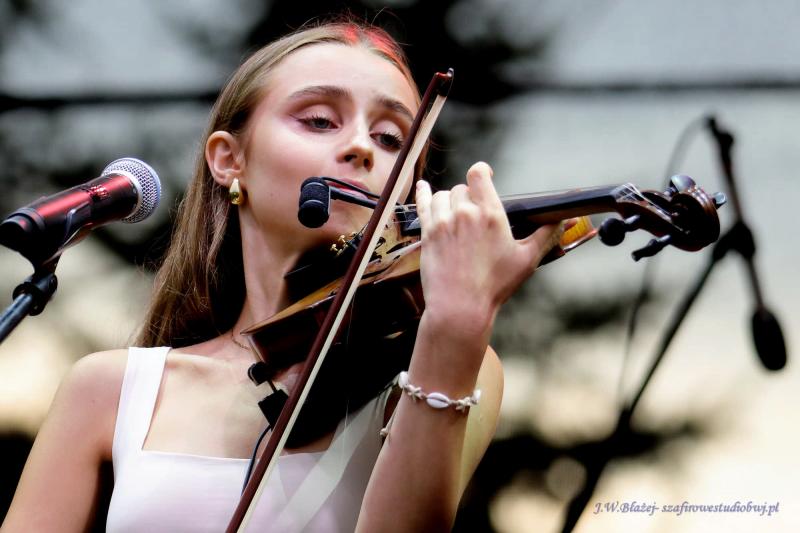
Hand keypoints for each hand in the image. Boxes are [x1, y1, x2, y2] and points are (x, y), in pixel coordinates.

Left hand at [415, 162, 561, 343]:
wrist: (460, 307)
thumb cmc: (494, 285)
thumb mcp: (526, 260)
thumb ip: (545, 236)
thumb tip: (562, 221)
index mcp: (489, 214)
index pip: (478, 174)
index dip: (482, 170)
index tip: (486, 174)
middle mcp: (464, 213)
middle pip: (462, 188)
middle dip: (469, 196)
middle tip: (475, 214)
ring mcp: (442, 223)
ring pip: (442, 196)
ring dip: (450, 200)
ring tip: (456, 212)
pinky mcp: (428, 235)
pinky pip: (423, 206)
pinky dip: (423, 194)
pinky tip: (423, 187)